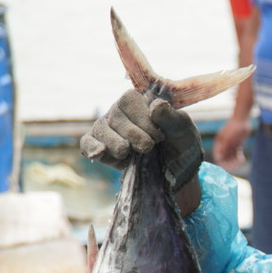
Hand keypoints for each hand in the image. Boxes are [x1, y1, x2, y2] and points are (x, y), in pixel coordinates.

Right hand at [80, 89, 203, 190]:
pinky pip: (87, 142)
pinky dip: (92, 147)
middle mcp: (120, 111)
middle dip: (135, 136)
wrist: (177, 172)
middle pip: (116, 117)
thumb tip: (156, 105)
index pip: (129, 100)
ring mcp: (108, 128)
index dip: (143, 120)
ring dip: (117, 144)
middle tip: (150, 148)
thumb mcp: (184, 129)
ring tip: (130, 153)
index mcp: (139, 101)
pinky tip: (100, 152)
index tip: (160, 136)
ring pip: (101, 130)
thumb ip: (171, 117)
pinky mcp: (101, 147)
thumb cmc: (181, 144)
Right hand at [213, 115, 250, 170]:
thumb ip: (223, 148)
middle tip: (234, 165)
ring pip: (231, 158)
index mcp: (219, 143)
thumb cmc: (233, 128)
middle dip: (229, 163)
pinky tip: (242, 159)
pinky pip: (237, 155)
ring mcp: (231, 146)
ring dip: (234, 162)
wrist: (242, 119)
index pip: (218, 156)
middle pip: (224, 158)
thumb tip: (218, 159)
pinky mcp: (237, 145)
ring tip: (239, 162)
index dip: (221, 162)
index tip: (226, 166)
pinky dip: (239, 158)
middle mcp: (224, 145)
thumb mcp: (227, 139)